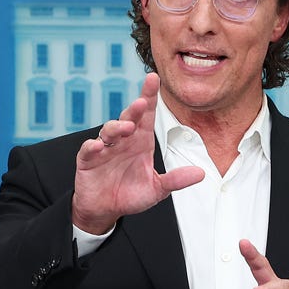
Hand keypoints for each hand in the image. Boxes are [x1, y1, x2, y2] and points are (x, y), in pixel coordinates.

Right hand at [71, 73, 204, 233]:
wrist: (105, 210)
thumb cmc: (130, 195)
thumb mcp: (157, 189)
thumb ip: (176, 180)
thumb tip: (200, 174)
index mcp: (140, 142)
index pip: (146, 115)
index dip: (149, 96)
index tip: (153, 78)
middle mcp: (123, 141)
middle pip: (128, 117)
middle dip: (134, 109)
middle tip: (142, 102)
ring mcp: (104, 149)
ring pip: (109, 130)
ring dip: (117, 126)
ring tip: (127, 127)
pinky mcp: (88, 161)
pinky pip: (88, 150)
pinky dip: (92, 146)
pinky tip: (98, 146)